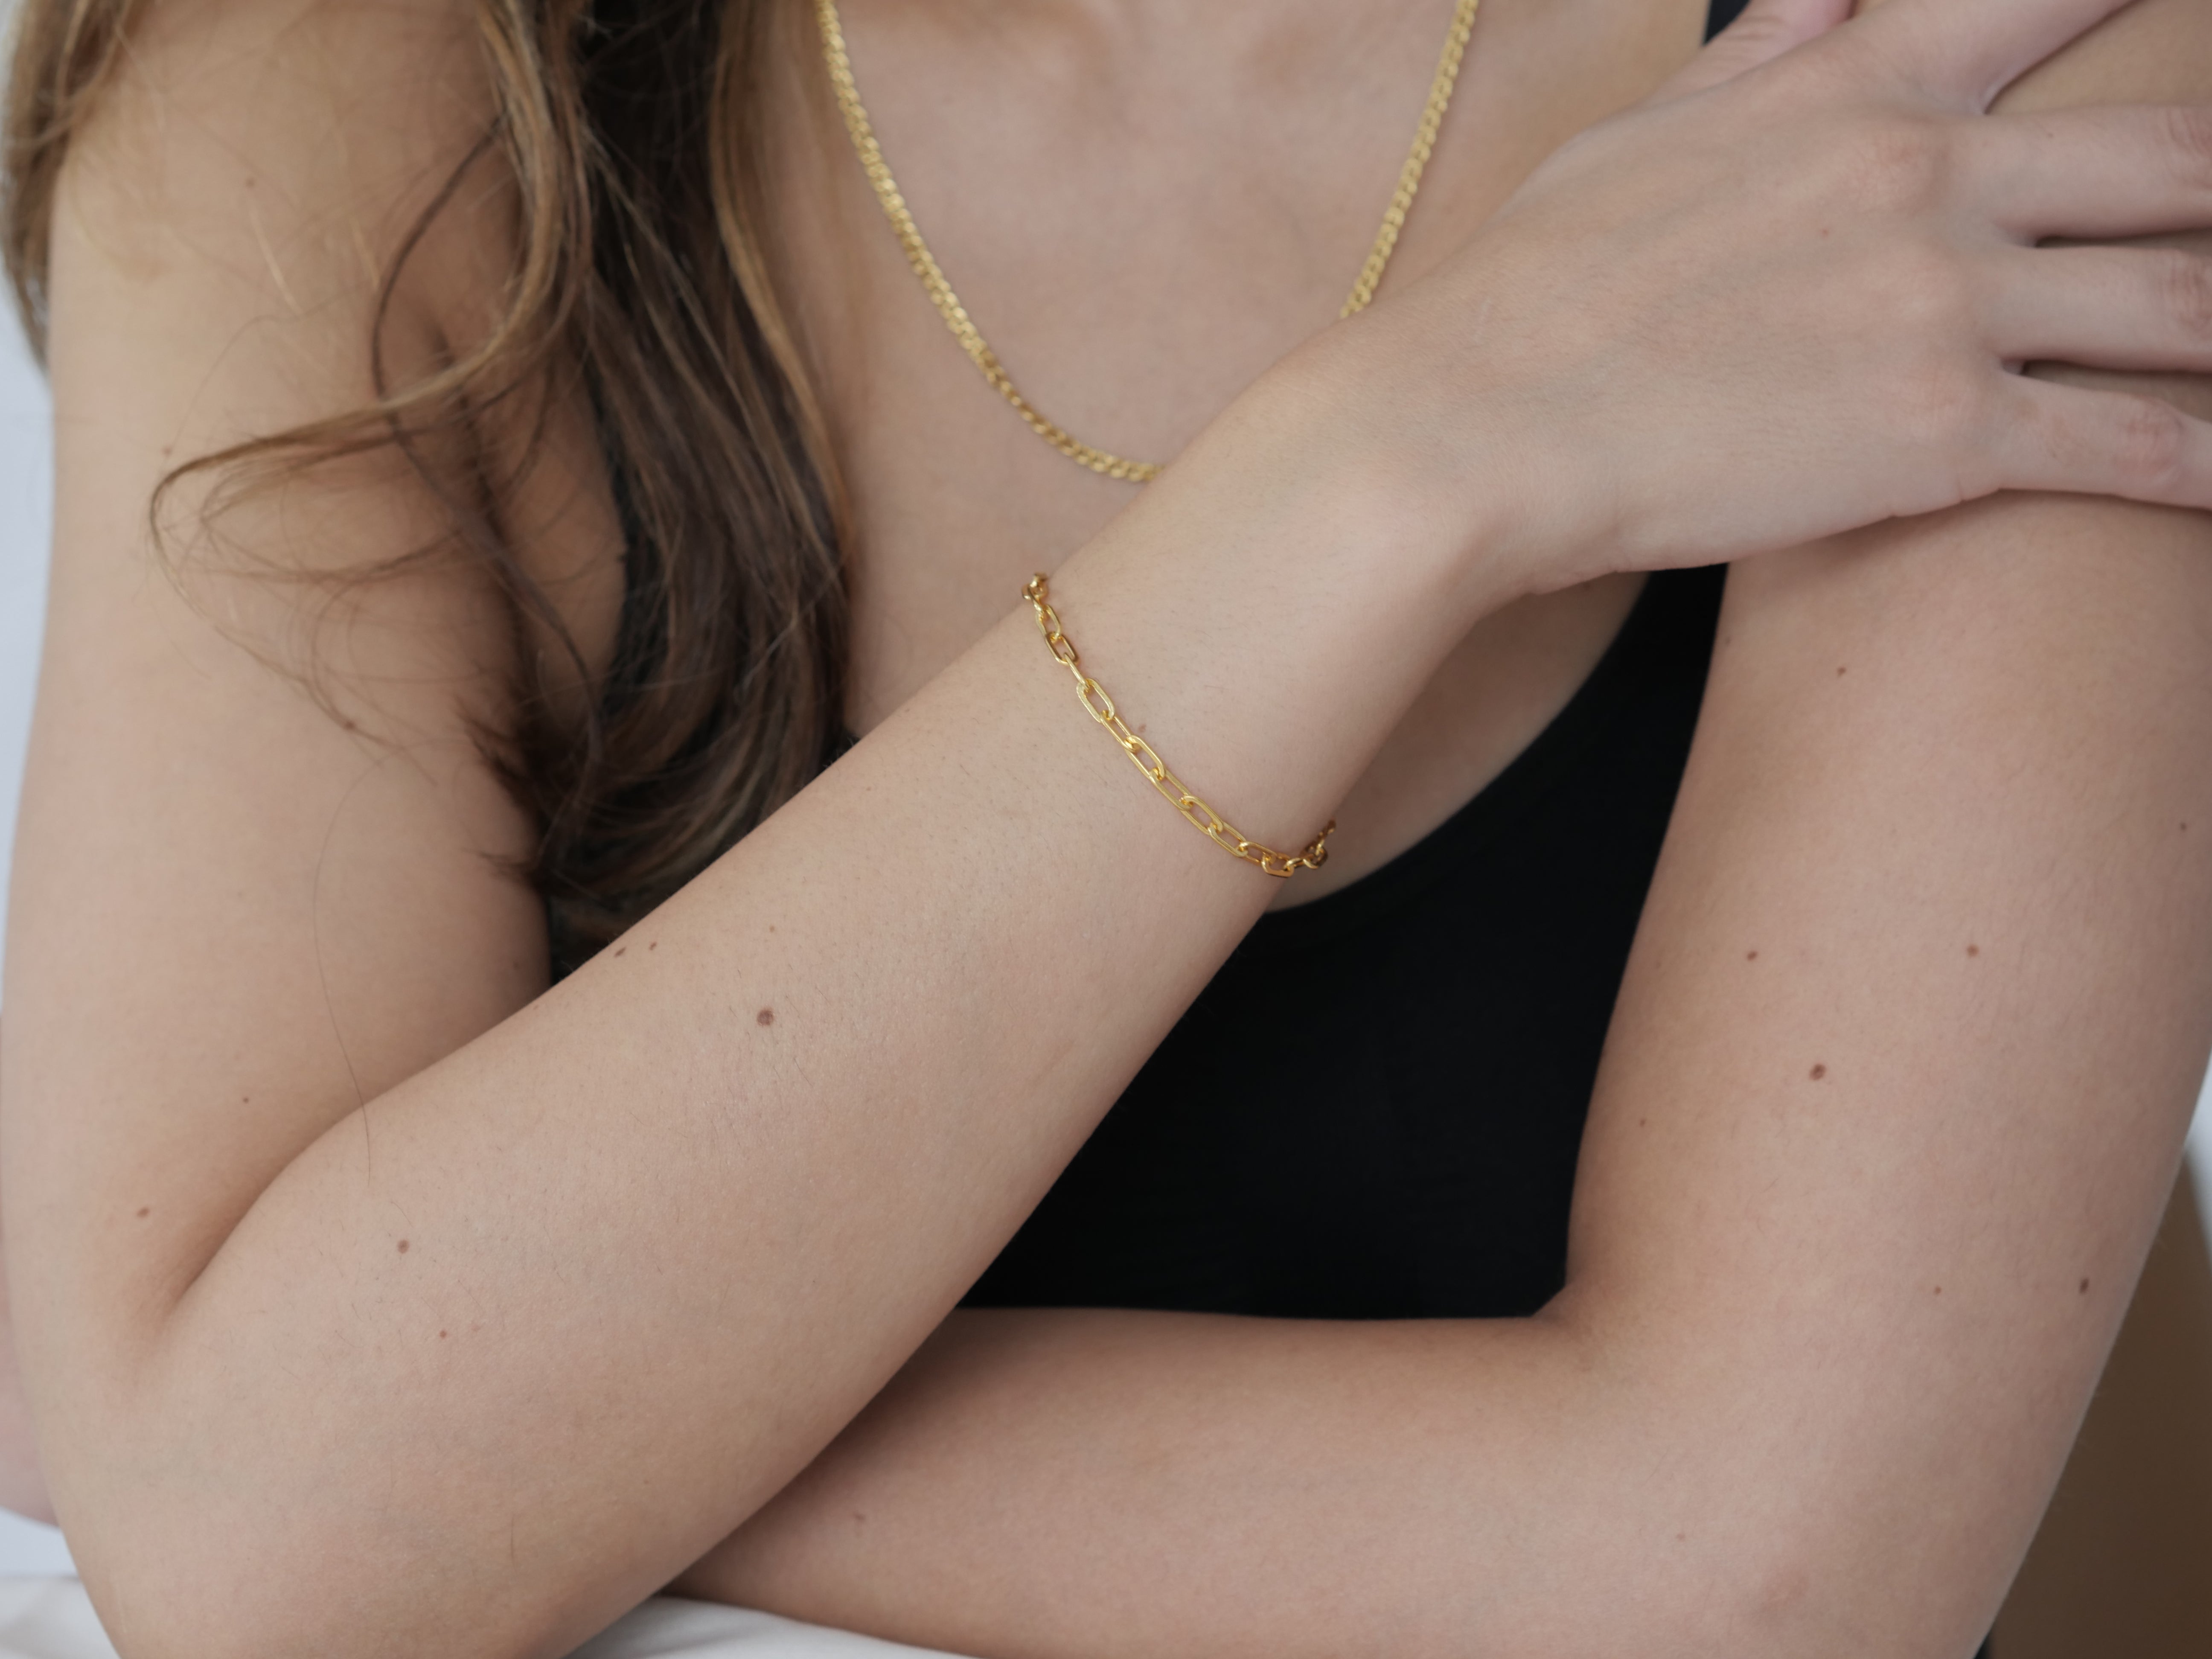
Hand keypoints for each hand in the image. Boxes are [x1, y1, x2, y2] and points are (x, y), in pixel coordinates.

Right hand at [1330, 0, 2211, 592]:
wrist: (1470, 431)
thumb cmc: (1531, 289)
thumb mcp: (1641, 137)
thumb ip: (1760, 57)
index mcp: (1859, 89)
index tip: (2195, 23)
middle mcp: (1931, 177)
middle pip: (2176, 157)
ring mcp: (1947, 306)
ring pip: (2183, 305)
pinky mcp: (1943, 442)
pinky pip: (2130, 448)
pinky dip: (2201, 464)